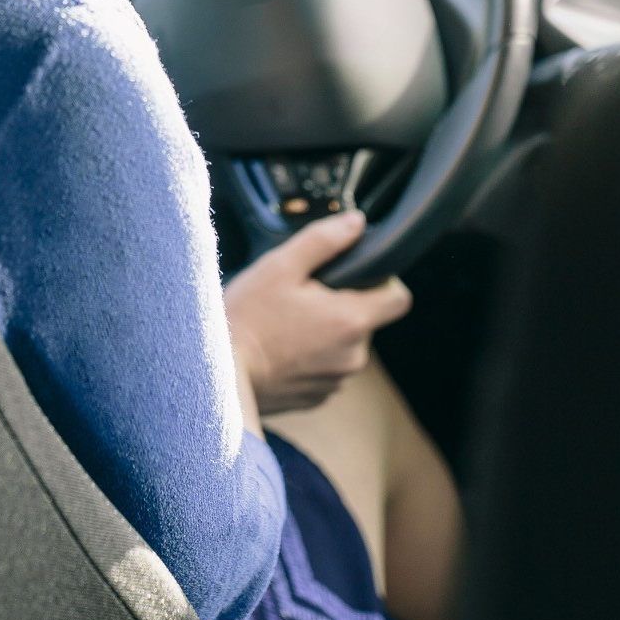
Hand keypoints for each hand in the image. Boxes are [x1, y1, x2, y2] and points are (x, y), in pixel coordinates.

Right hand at [223, 211, 411, 414]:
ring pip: (344, 344)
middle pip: (365, 318)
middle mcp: (354, 355)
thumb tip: (356, 222)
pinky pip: (326, 367)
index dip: (382, 280)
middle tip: (300, 296)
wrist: (220, 376)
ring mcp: (337, 380)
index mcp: (351, 319)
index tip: (353, 274)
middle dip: (340, 304)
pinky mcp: (318, 397)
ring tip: (284, 323)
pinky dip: (310, 356)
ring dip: (324, 331)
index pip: (399, 298)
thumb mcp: (280, 266)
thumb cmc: (248, 319)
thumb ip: (323, 240)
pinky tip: (279, 347)